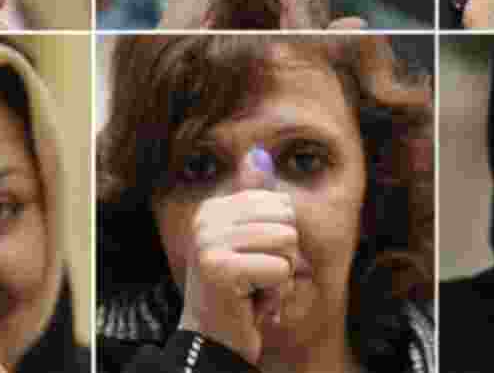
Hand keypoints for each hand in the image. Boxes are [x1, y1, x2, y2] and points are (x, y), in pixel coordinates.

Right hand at [177, 149, 298, 363]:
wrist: (213, 340)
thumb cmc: (237, 292)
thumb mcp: (248, 240)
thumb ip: (254, 198)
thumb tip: (259, 153)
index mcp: (213, 208)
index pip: (278, 202)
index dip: (278, 239)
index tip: (253, 261)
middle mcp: (206, 219)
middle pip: (285, 220)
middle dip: (283, 256)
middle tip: (256, 278)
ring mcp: (209, 243)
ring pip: (287, 244)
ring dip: (280, 276)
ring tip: (255, 289)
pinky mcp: (220, 269)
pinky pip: (280, 269)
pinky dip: (275, 293)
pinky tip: (253, 303)